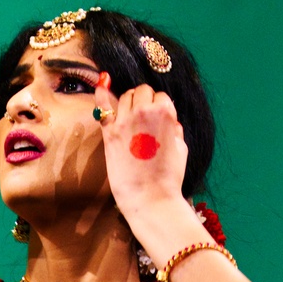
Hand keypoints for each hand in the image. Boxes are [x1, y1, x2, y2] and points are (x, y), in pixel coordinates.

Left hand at [93, 75, 194, 247]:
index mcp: (166, 112)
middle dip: (144, 101)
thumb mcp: (181, 148)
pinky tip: (101, 82)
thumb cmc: (169, 177)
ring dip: (128, 102)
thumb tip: (170, 122)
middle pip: (142, 91)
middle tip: (143, 117)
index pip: (161, 97)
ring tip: (130, 117)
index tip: (157, 120)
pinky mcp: (110, 133)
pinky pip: (103, 106)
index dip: (159, 107)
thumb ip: (174, 129)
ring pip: (125, 96)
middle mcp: (145, 111)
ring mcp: (125, 120)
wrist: (151, 198)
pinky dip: (101, 94)